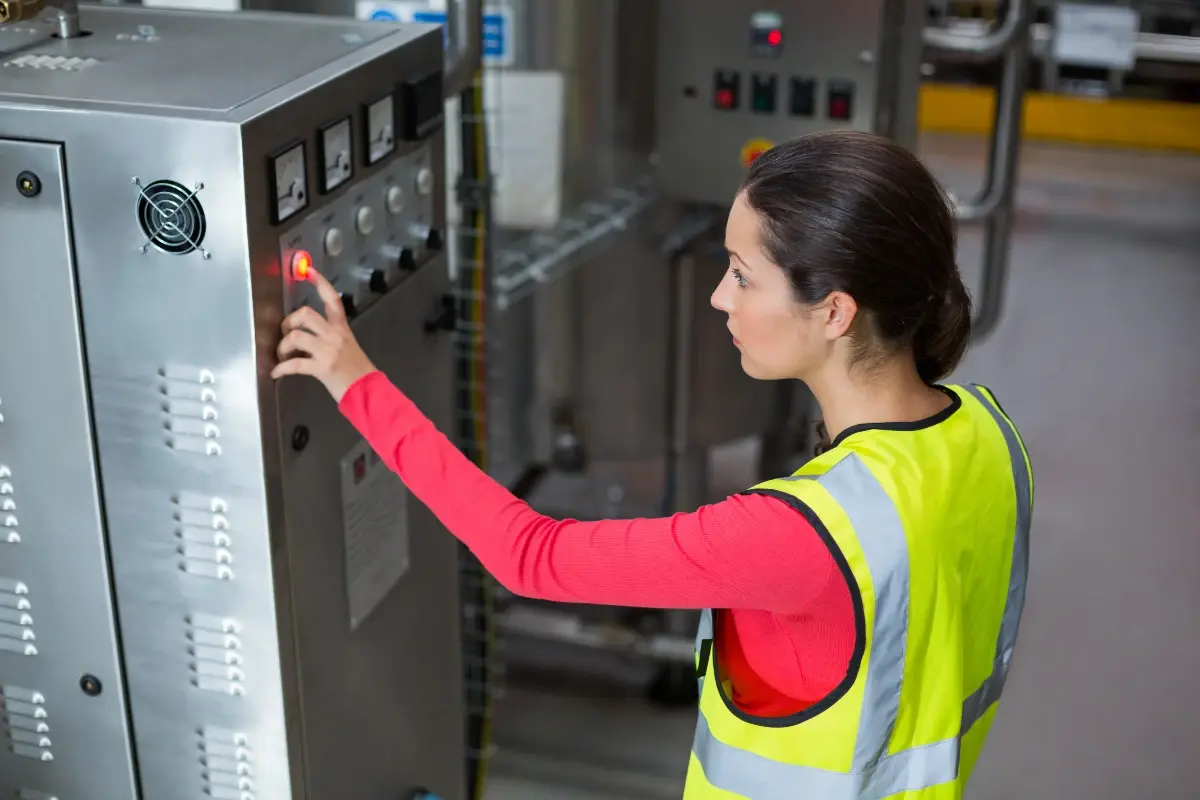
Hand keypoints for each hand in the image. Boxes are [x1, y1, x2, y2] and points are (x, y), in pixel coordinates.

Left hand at [270, 267, 376, 401]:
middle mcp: (335, 336)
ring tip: (282, 356)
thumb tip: (308, 334)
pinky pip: (294, 364)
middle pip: (306, 314)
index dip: (321, 283)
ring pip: (296, 336)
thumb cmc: (358, 372)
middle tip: (286, 333)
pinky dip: (281, 369)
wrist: (368, 392)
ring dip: (282, 346)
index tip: (309, 271)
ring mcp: (328, 351)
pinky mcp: (322, 368)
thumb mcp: (348, 347)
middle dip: (289, 322)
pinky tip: (277, 373)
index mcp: (342, 329)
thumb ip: (331, 337)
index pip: (332, 300)